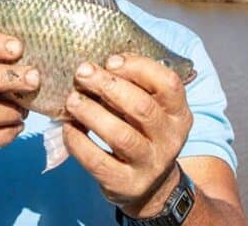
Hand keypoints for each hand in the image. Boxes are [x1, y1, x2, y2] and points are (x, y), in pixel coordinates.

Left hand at [63, 53, 192, 216]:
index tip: (110, 61)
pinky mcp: (126, 184)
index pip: (168, 83)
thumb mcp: (150, 108)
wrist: (151, 186)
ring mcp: (150, 164)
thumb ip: (134, 85)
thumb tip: (99, 62)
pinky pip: (98, 161)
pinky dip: (79, 141)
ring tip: (72, 100)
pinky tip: (68, 127)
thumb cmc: (143, 132)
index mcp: (179, 113)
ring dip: (91, 113)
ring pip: (121, 135)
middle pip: (141, 107)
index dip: (138, 67)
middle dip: (108, 86)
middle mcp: (170, 139)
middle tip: (82, 73)